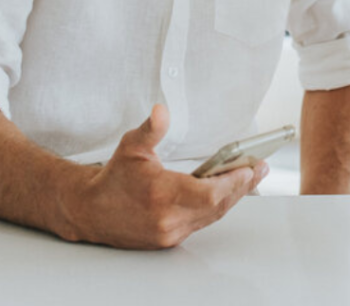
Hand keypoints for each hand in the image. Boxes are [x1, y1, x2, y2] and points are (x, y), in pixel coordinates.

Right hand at [61, 104, 267, 248]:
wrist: (89, 211)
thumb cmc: (113, 177)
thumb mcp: (131, 146)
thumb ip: (151, 128)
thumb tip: (161, 110)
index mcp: (162, 195)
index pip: (210, 193)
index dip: (234, 181)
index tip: (250, 167)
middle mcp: (167, 219)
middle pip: (217, 205)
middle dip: (242, 187)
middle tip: (260, 169)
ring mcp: (168, 233)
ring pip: (211, 216)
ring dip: (232, 197)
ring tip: (251, 177)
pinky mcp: (167, 240)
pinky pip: (201, 222)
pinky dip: (216, 207)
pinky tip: (228, 192)